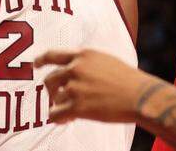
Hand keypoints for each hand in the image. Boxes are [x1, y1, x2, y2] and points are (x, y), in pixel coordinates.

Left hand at [34, 49, 149, 123]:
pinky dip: (58, 118)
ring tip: (71, 113)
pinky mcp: (77, 106)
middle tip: (58, 100)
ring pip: (55, 98)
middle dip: (52, 91)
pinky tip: (67, 120)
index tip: (36, 65)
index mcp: (83, 55)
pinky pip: (55, 114)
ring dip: (60, 106)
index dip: (42, 60)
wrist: (140, 96)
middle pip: (50, 79)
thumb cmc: (129, 81)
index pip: (54, 55)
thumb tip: (76, 71)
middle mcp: (76, 68)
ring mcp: (75, 87)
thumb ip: (89, 63)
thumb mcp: (107, 61)